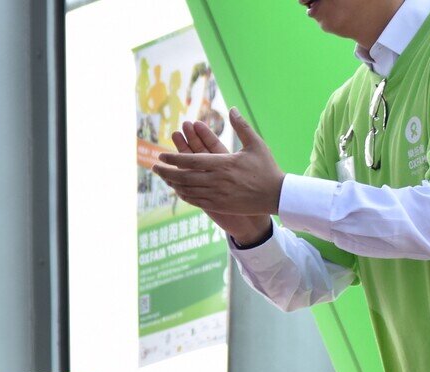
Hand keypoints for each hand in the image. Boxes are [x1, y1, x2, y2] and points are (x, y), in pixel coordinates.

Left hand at [153, 109, 284, 223]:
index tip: (161, 154)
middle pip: (184, 176)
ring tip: (162, 176)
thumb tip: (232, 108)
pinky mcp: (219, 205)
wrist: (275, 195)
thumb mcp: (256, 144)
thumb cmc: (266, 168)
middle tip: (154, 166)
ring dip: (172, 183)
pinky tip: (177, 190)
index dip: (174, 158)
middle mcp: (217, 180)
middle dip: (166, 171)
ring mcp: (217, 195)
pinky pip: (195, 201)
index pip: (192, 160)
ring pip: (187, 190)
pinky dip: (184, 195)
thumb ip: (242, 126)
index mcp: (224, 164)